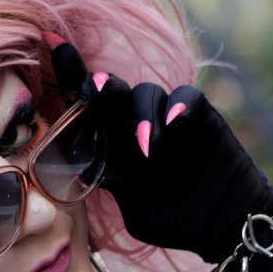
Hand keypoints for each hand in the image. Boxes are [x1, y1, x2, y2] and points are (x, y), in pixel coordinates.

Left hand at [47, 34, 272, 263]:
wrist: (222, 226)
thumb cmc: (173, 219)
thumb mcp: (136, 210)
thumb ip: (113, 185)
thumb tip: (79, 169)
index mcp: (111, 142)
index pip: (86, 105)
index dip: (69, 74)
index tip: (50, 45)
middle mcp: (134, 123)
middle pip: (113, 91)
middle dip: (101, 86)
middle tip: (94, 88)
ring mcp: (167, 118)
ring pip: (147, 92)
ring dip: (142, 115)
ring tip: (147, 148)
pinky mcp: (200, 117)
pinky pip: (188, 97)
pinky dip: (180, 104)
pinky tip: (174, 122)